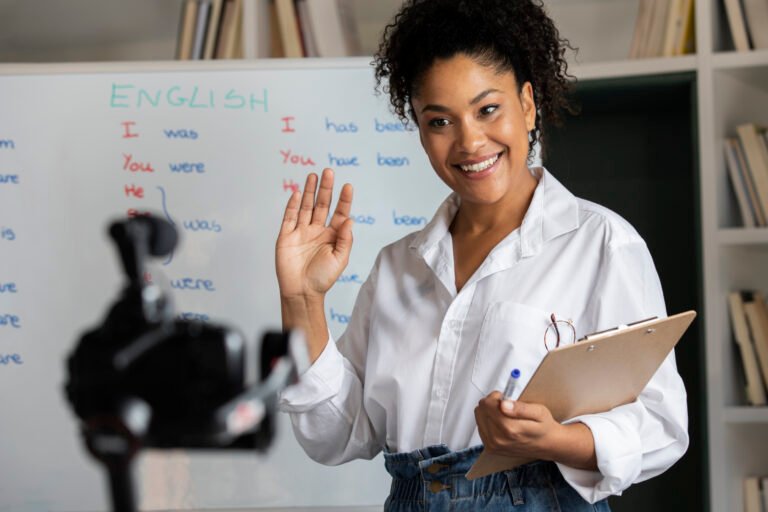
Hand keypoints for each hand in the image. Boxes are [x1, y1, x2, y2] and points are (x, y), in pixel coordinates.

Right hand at [276, 168, 353, 299]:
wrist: (302, 292)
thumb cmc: (323, 278)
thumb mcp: (340, 259)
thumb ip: (345, 239)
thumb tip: (349, 219)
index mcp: (332, 235)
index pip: (339, 213)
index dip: (344, 200)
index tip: (348, 186)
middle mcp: (317, 230)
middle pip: (322, 205)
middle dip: (326, 189)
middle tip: (329, 171)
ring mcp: (301, 232)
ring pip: (305, 207)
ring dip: (309, 191)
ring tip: (313, 175)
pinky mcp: (286, 237)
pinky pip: (289, 218)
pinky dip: (292, 205)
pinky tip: (297, 193)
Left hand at [474, 392, 596, 468]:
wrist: (547, 445)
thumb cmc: (543, 427)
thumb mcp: (539, 412)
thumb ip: (521, 407)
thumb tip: (503, 404)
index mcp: (510, 429)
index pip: (487, 405)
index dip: (496, 396)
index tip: (505, 397)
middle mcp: (498, 439)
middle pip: (481, 410)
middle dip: (492, 403)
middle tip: (506, 405)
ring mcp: (493, 445)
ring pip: (479, 416)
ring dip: (489, 412)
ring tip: (505, 414)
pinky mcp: (490, 447)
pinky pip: (480, 426)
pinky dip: (488, 421)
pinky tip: (501, 422)